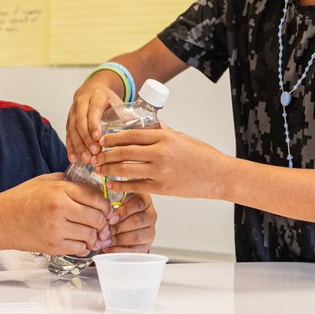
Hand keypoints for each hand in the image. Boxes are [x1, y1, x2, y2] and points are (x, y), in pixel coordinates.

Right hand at [0, 174, 110, 256]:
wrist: (0, 220)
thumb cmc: (21, 199)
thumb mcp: (45, 181)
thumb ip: (69, 182)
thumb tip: (92, 188)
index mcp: (60, 190)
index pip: (96, 198)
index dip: (105, 205)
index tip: (105, 209)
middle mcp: (60, 209)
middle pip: (97, 218)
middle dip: (103, 222)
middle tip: (102, 223)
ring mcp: (56, 229)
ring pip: (90, 235)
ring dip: (95, 236)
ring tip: (93, 234)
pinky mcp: (52, 246)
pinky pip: (79, 248)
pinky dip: (84, 247)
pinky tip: (81, 242)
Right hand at [65, 71, 124, 163]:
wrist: (92, 89)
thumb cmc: (108, 99)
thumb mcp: (118, 102)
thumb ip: (126, 115)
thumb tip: (144, 132)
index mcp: (96, 96)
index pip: (93, 110)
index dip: (94, 124)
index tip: (98, 138)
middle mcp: (81, 102)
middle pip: (80, 121)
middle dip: (86, 138)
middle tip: (95, 152)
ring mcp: (72, 111)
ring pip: (72, 129)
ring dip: (78, 145)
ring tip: (86, 159)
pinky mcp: (69, 121)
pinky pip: (68, 135)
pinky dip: (71, 148)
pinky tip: (74, 158)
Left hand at [94, 125, 229, 198]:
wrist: (219, 175)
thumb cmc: (202, 155)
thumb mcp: (181, 137)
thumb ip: (162, 132)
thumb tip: (147, 124)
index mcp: (164, 137)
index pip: (131, 135)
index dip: (113, 137)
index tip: (103, 139)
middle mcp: (160, 153)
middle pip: (124, 152)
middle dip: (106, 154)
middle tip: (95, 155)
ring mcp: (160, 172)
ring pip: (126, 169)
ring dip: (109, 169)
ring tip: (99, 169)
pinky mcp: (162, 188)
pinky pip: (135, 186)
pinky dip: (120, 185)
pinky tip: (111, 184)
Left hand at [104, 193, 156, 252]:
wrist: (123, 225)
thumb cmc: (119, 211)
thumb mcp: (116, 203)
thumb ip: (111, 207)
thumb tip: (103, 217)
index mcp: (145, 200)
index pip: (138, 204)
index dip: (124, 212)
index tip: (111, 219)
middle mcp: (150, 215)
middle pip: (137, 221)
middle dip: (118, 228)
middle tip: (104, 232)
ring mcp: (150, 231)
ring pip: (137, 236)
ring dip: (118, 240)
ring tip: (104, 241)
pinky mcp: (147, 245)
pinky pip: (135, 250)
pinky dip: (120, 250)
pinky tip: (109, 248)